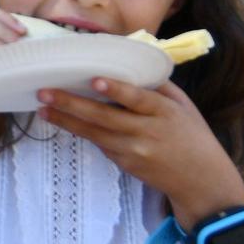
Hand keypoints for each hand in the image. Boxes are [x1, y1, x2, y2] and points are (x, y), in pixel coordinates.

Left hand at [36, 79, 243, 223]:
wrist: (201, 181)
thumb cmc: (193, 135)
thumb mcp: (183, 107)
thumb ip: (157, 87)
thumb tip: (130, 62)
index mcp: (165, 113)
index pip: (138, 99)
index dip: (116, 90)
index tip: (94, 80)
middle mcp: (147, 132)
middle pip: (105, 118)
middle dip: (71, 105)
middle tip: (45, 92)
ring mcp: (134, 151)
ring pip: (95, 134)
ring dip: (66, 121)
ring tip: (42, 108)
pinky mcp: (125, 164)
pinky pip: (100, 144)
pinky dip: (82, 131)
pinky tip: (62, 120)